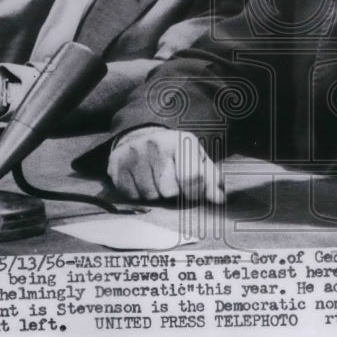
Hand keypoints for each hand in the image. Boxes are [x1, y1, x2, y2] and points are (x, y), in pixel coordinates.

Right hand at [107, 126, 223, 202]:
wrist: (141, 137)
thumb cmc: (175, 153)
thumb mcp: (197, 159)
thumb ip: (211, 179)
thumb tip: (220, 200)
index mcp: (180, 141)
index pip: (192, 178)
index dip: (194, 192)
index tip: (192, 191)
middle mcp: (155, 145)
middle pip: (169, 191)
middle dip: (173, 193)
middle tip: (171, 181)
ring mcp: (134, 155)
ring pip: (150, 196)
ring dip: (155, 194)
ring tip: (155, 180)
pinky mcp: (116, 165)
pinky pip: (132, 196)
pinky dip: (138, 194)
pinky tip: (141, 180)